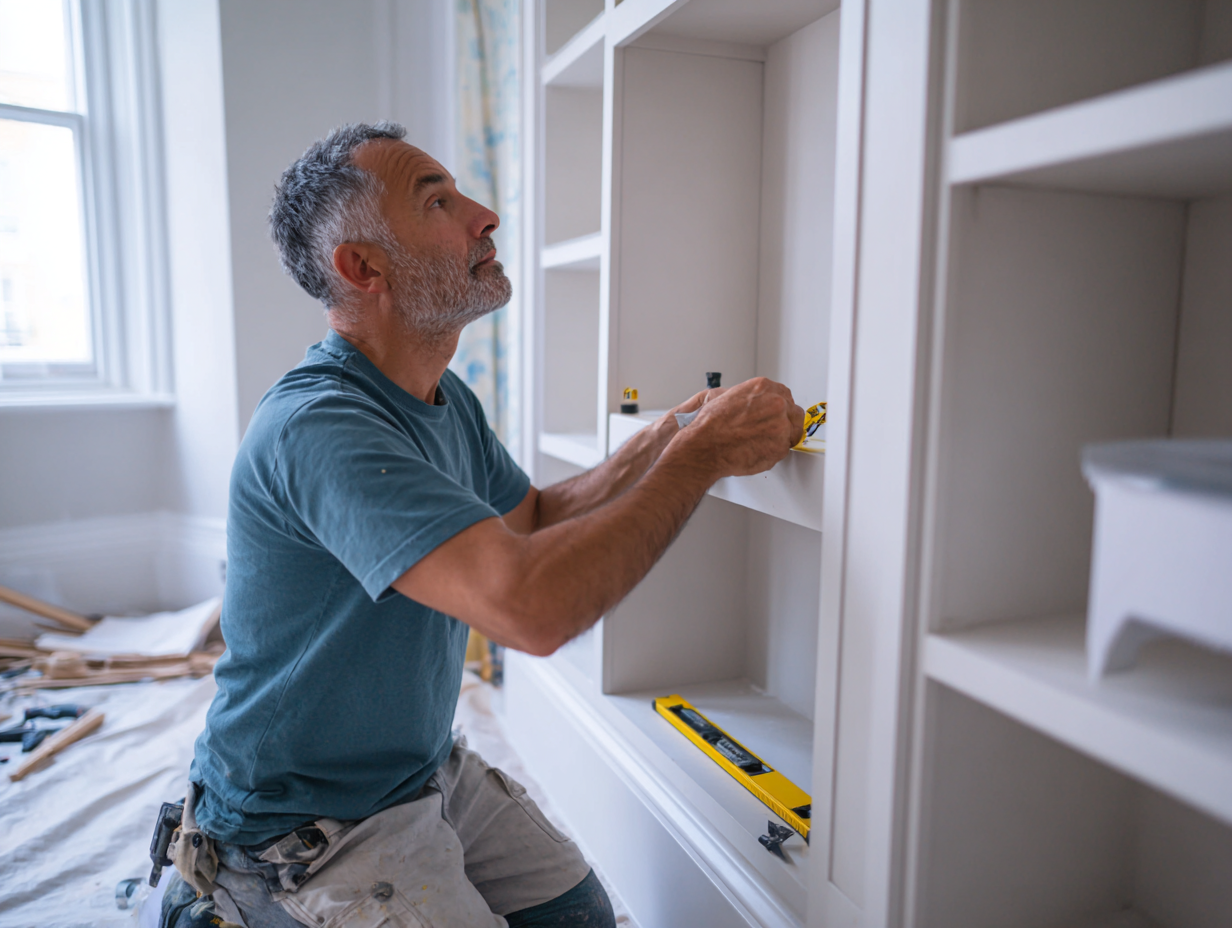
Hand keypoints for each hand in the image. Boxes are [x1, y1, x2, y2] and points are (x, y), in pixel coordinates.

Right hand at [671, 377, 803, 478]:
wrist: (705, 446)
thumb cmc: (711, 425)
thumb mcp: (728, 396)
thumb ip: (750, 398)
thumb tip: (757, 404)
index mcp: (764, 387)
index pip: (785, 396)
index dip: (780, 408)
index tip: (776, 415)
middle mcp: (776, 403)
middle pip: (795, 413)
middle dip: (786, 422)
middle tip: (771, 431)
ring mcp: (781, 425)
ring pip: (792, 433)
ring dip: (781, 438)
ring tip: (761, 443)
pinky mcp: (780, 447)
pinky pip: (784, 450)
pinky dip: (773, 453)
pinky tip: (757, 450)